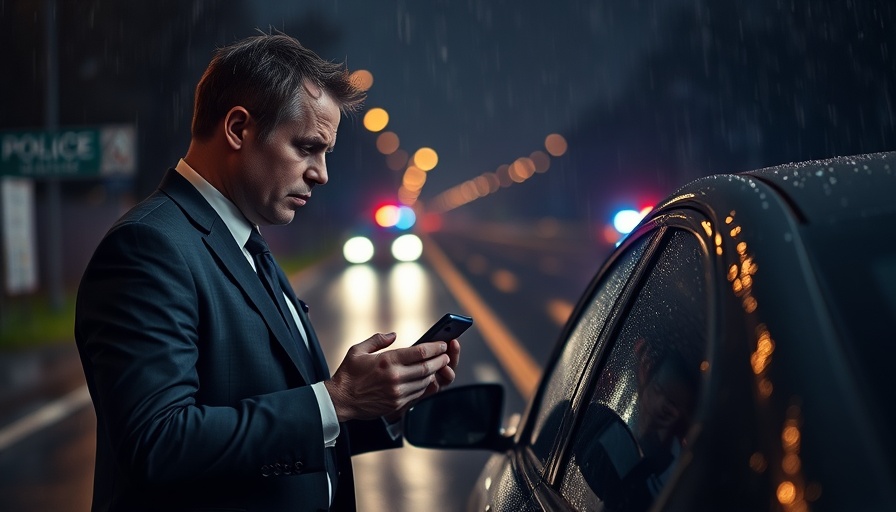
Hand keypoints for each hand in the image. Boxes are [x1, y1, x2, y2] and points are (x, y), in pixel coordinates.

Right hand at [324, 333, 450, 421]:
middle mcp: (395, 378)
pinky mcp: (397, 405)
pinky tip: (425, 379)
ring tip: (437, 366)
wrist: (341, 400)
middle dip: (440, 360)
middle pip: (427, 368)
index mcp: (387, 361)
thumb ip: (378, 339)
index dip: (435, 347)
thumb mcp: (358, 350)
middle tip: (445, 355)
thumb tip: (393, 335)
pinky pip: (418, 394)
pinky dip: (425, 386)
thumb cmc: (348, 374)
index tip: (442, 344)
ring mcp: (397, 393)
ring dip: (434, 373)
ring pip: (425, 382)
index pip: (420, 353)